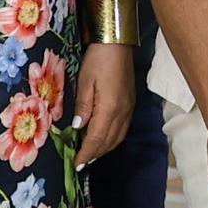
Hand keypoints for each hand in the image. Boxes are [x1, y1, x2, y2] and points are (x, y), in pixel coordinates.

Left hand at [72, 38, 135, 164]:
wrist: (118, 43)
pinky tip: (103, 138)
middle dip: (94, 154)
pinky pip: (122, 129)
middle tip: (80, 163)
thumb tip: (78, 128)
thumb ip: (83, 106)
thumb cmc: (99, 59)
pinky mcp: (130, 103)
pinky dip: (112, 138)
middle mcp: (122, 112)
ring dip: (104, 148)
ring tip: (90, 154)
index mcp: (109, 108)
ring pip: (117, 137)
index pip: (97, 139)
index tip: (76, 165)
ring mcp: (129, 108)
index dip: (86, 154)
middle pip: (108, 142)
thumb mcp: (85, 81)